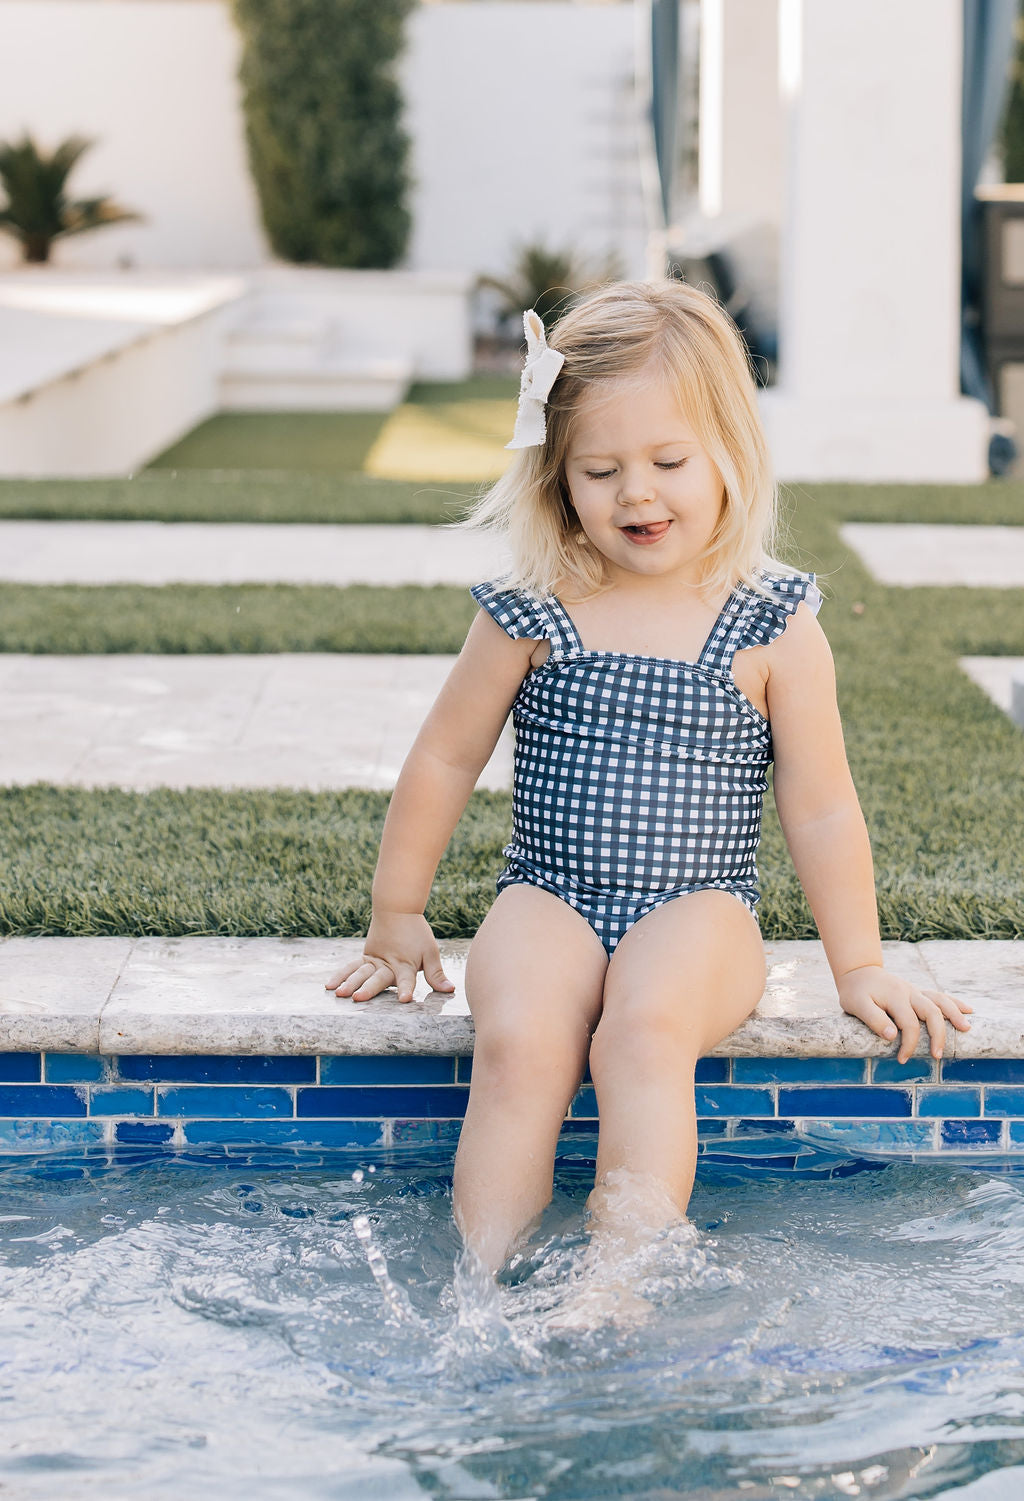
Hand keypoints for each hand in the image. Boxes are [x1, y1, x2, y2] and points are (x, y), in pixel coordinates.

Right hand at [325, 911, 454, 1003]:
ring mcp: (374, 960)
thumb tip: (450, 990)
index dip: (407, 989)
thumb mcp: (430, 952)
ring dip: (349, 983)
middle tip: (359, 998)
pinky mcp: (365, 957)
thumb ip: (436, 974)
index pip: (407, 979)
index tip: (405, 999)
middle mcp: (388, 963)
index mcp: (405, 964)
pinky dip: (340, 975)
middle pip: (378, 978)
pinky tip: (329, 985)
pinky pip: (351, 967)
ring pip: (360, 972)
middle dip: (369, 988)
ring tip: (340, 994)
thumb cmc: (416, 933)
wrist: (397, 909)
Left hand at [838, 964, 972, 1062]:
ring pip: (940, 1001)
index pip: (909, 1024)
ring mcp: (915, 991)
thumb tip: (892, 1036)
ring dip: (954, 1015)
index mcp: (895, 997)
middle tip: (938, 1055)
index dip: (908, 1044)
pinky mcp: (917, 992)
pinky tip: (968, 1010)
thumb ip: (874, 1019)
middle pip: (932, 1012)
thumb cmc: (855, 991)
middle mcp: (909, 992)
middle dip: (938, 1035)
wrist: (857, 971)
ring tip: (966, 1029)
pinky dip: (954, 1003)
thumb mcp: (856, 1005)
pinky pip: (939, 996)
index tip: (903, 1059)